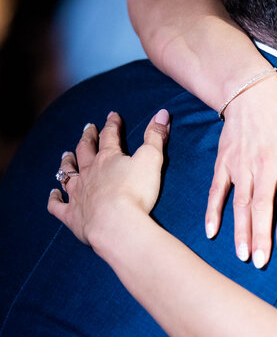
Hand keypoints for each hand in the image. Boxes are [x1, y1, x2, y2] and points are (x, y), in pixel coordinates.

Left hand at [47, 110, 169, 247]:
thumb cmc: (136, 192)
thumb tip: (162, 113)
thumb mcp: (151, 160)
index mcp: (108, 159)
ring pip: (67, 174)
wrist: (117, 224)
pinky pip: (57, 205)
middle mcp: (89, 173)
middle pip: (85, 151)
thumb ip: (155, 137)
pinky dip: (54, 198)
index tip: (113, 116)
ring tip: (66, 155)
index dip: (112, 125)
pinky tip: (53, 194)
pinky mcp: (72, 215)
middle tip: (87, 129)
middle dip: (87, 138)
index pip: (109, 136)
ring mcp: (78, 193)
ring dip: (66, 163)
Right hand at [205, 75, 276, 267]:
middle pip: (261, 206)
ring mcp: (242, 165)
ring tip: (241, 256)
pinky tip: (212, 233)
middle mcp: (264, 165)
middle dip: (260, 236)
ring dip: (240, 231)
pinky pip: (216, 191)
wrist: (254, 94)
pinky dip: (212, 212)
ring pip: (239, 203)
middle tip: (260, 263)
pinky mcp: (224, 163)